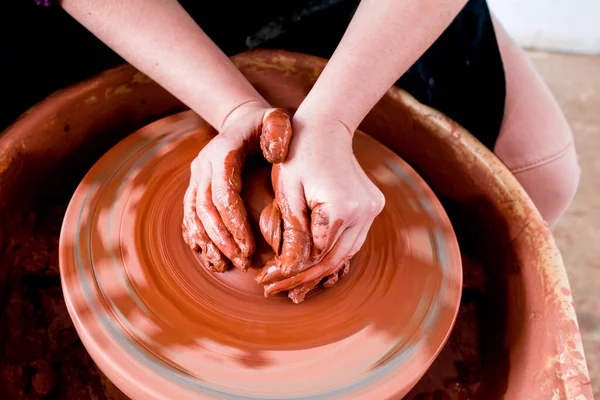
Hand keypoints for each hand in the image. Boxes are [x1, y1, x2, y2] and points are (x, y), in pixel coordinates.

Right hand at [182, 101, 291, 271]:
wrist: (242, 120)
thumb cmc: (267, 125)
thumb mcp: (277, 120)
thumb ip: (278, 132)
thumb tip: (274, 155)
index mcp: (223, 152)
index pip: (223, 194)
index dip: (234, 223)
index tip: (249, 247)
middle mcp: (203, 164)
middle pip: (205, 209)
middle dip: (222, 239)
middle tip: (241, 261)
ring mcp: (197, 175)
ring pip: (193, 214)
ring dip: (208, 241)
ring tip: (225, 264)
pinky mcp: (195, 185)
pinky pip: (189, 213)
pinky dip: (195, 235)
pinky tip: (207, 254)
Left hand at [255, 114, 384, 302]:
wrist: (327, 126)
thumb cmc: (299, 154)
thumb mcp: (287, 193)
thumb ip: (292, 232)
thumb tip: (289, 269)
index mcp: (341, 207)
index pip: (314, 254)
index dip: (289, 273)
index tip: (266, 282)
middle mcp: (364, 212)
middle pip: (333, 259)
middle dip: (303, 279)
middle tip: (275, 291)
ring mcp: (373, 210)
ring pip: (346, 254)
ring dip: (319, 271)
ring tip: (293, 288)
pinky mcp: (373, 208)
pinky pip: (351, 240)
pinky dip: (332, 254)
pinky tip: (312, 267)